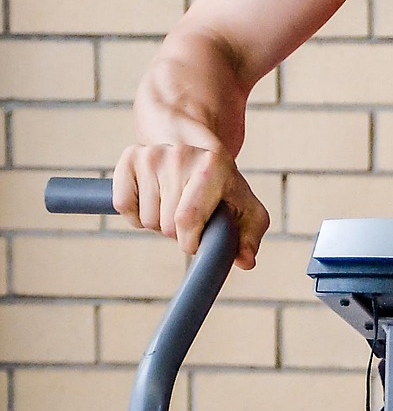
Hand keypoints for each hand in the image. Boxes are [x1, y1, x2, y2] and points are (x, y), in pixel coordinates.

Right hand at [112, 143, 268, 270]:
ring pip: (144, 219)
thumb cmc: (222, 185)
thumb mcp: (246, 207)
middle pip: (166, 224)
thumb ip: (251, 236)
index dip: (190, 241)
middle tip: (188, 213)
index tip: (197, 238)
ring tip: (173, 202)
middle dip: (176, 232)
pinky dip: (134, 213)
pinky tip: (152, 197)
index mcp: (213, 165)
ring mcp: (153, 153)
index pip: (187, 219)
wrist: (196, 149)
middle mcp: (181, 154)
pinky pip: (123, 206)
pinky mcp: (130, 157)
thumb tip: (246, 261)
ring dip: (157, 221)